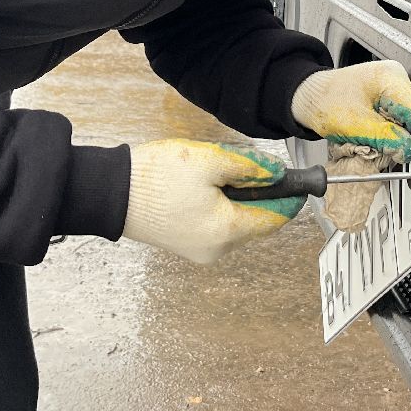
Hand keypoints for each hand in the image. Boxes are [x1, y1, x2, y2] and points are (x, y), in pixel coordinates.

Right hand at [123, 141, 303, 264]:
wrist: (111, 193)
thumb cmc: (157, 177)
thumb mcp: (210, 160)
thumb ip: (251, 167)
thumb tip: (279, 175)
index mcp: (227, 232)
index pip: (276, 217)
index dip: (289, 194)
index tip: (300, 177)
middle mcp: (217, 249)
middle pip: (257, 220)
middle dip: (257, 192)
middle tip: (241, 164)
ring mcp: (201, 251)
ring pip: (237, 222)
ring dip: (237, 197)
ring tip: (212, 173)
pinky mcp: (188, 245)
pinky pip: (218, 225)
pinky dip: (220, 206)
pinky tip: (201, 186)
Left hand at [290, 61, 410, 162]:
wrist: (309, 97)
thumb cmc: (325, 101)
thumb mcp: (355, 124)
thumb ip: (384, 137)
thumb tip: (407, 149)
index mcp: (391, 77)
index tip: (408, 153)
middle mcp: (396, 79)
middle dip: (403, 137)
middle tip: (387, 151)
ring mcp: (392, 89)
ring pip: (405, 121)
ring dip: (393, 136)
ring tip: (373, 140)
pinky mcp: (386, 100)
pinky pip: (396, 121)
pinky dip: (386, 133)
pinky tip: (372, 135)